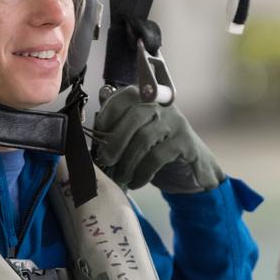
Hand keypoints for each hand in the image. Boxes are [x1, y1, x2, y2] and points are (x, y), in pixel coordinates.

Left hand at [92, 85, 223, 193]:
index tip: (97, 138)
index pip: (123, 97)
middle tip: (105, 161)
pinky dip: (142, 173)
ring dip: (127, 161)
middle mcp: (162, 105)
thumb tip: (89, 139)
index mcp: (145, 99)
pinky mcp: (185, 142)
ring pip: (145, 138)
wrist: (190, 171)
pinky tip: (135, 183)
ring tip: (120, 177)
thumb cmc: (154, 153)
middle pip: (135, 115)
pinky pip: (157, 156)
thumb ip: (115, 132)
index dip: (107, 116)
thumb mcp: (133, 139)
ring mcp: (176, 122)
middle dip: (115, 140)